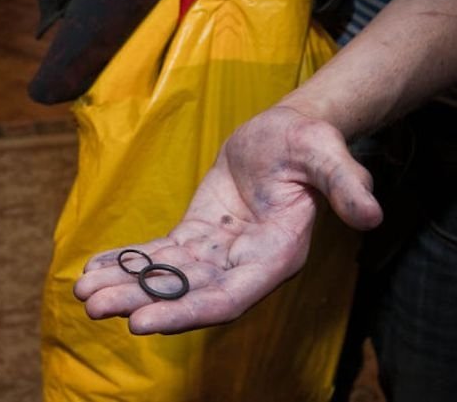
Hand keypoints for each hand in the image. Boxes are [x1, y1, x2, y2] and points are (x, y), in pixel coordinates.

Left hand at [73, 106, 382, 334]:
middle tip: (93, 306)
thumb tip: (372, 214)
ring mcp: (220, 252)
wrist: (287, 134)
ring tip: (84, 290)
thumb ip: (348, 184)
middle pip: (190, 294)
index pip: (228, 296)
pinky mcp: (200, 235)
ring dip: (128, 286)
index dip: (186, 312)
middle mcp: (245, 263)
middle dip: (143, 303)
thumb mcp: (328, 154)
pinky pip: (162, 255)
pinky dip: (131, 262)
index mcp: (275, 254)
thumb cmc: (310, 143)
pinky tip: (98, 267)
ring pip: (170, 278)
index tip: (141, 322)